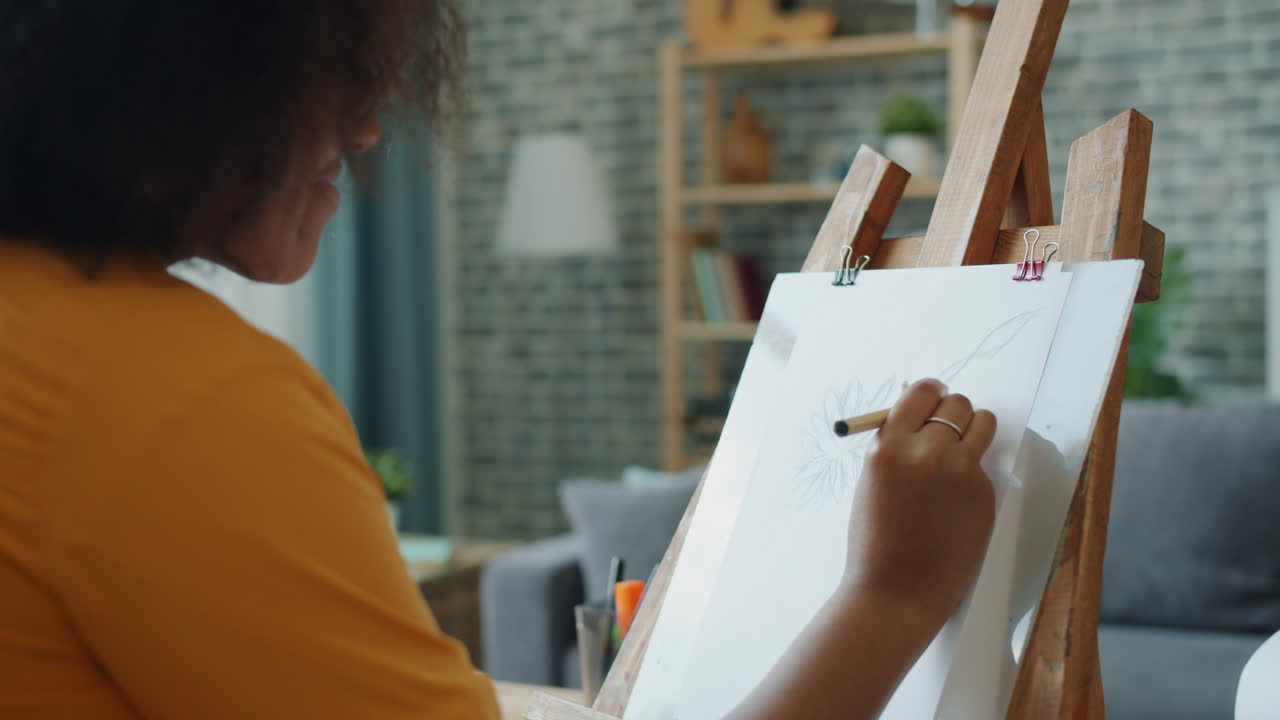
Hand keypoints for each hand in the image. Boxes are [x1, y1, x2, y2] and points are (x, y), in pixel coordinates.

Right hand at [842, 378, 996, 626]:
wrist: (895, 591)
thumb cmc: (875, 538)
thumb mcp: (873, 479)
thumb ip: (894, 440)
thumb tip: (912, 396)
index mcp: (890, 446)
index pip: (922, 392)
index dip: (931, 392)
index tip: (934, 397)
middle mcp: (927, 452)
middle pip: (956, 403)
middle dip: (952, 411)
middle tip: (947, 427)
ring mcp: (960, 472)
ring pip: (983, 422)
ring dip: (974, 428)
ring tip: (961, 450)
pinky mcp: (984, 494)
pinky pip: (984, 465)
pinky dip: (974, 473)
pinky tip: (955, 500)